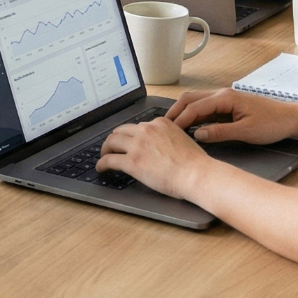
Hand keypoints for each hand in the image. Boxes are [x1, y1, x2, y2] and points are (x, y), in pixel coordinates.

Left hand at [96, 116, 214, 198]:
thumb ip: (166, 137)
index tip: (127, 140)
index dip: (130, 135)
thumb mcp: (181, 138)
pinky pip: (109, 160)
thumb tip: (158, 146)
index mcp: (160, 123)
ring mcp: (138, 145)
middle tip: (111, 147)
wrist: (196, 174)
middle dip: (114, 139)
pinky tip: (101, 168)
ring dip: (105, 149)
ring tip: (103, 156)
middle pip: (121, 130)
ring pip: (111, 141)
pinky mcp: (132, 162)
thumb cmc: (195, 163)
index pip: (138, 126)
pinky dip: (101, 163)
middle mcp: (147, 130)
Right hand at [165, 88, 297, 145]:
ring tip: (171, 128)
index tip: (169, 131)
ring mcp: (224, 99)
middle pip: (190, 99)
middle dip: (175, 112)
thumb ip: (220, 132)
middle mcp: (222, 95)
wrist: (291, 118)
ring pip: (196, 102)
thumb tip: (198, 134)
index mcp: (226, 98)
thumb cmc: (273, 123)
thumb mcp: (246, 132)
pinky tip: (189, 127)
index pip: (195, 107)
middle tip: (162, 127)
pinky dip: (193, 116)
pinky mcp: (227, 106)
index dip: (180, 119)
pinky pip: (204, 108)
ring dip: (183, 113)